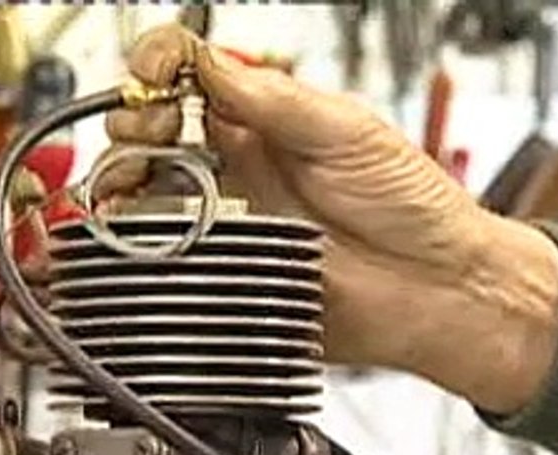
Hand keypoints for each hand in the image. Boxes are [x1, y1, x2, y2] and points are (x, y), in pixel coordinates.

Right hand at [101, 24, 557, 414]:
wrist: (433, 290)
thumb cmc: (413, 208)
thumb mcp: (347, 130)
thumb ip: (273, 100)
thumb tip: (206, 62)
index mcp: (268, 121)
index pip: (193, 74)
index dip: (162, 61)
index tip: (157, 70)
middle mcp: (240, 166)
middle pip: (154, 128)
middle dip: (137, 117)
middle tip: (157, 128)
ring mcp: (228, 219)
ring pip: (145, 187)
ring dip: (124, 172)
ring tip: (137, 173)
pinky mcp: (225, 271)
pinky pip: (163, 250)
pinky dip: (133, 234)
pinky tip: (135, 223)